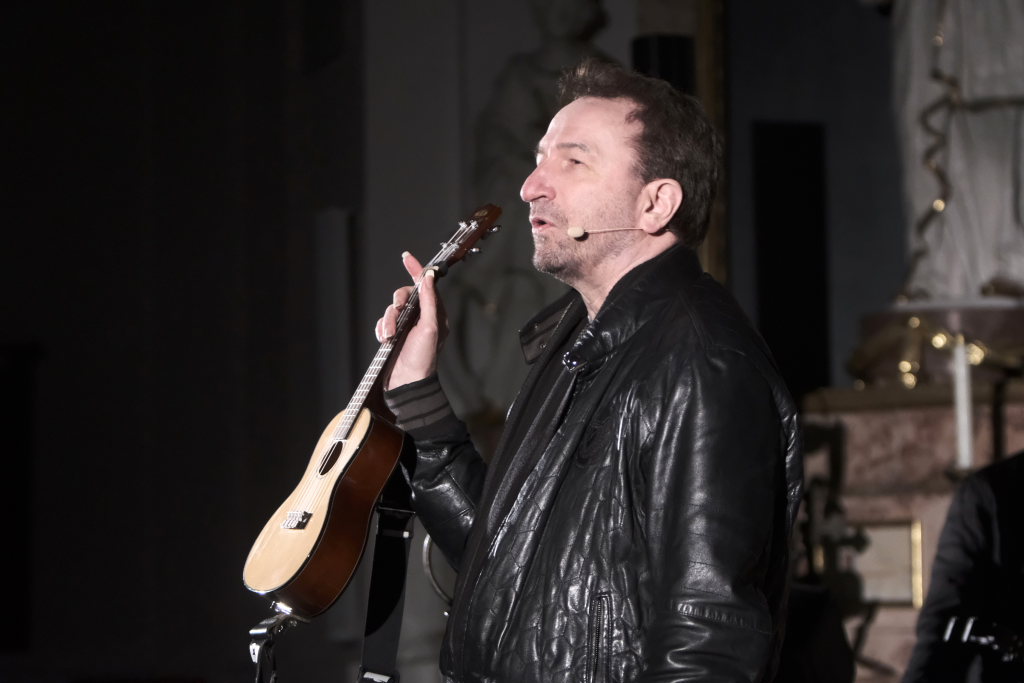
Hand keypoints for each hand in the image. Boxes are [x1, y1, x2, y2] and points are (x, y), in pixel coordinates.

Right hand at [375, 251, 447, 389]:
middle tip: (397, 310)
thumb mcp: (431, 327)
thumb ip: (430, 301)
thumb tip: (429, 277)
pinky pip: (383, 323)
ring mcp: (406, 326)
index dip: (416, 270)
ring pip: (391, 310)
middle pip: (404, 295)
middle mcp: (421, 317)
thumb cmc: (424, 358)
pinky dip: (382, 329)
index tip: (407, 257)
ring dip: (388, 321)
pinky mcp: (394, 335)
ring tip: (390, 336)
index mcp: (434, 313)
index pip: (426, 285)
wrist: (408, 382)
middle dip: (398, 302)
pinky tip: (385, 339)